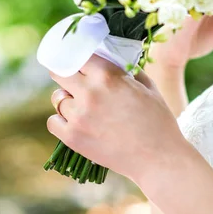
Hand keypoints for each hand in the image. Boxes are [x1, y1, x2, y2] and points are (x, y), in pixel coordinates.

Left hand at [47, 54, 187, 183]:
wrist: (159, 158)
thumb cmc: (158, 121)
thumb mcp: (148, 86)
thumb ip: (127, 71)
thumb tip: (113, 63)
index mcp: (108, 75)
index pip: (78, 55)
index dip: (77, 58)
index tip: (78, 62)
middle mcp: (89, 92)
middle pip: (59, 72)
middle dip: (66, 74)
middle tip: (73, 80)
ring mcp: (78, 116)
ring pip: (57, 98)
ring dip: (67, 99)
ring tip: (82, 107)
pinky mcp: (72, 137)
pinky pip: (53, 121)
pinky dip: (62, 120)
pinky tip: (76, 122)